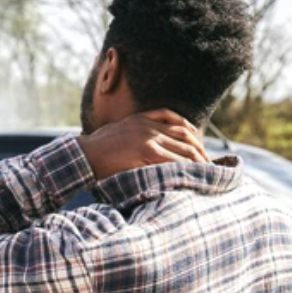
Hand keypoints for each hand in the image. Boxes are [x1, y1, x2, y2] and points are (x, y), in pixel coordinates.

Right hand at [76, 108, 208, 179]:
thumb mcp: (116, 134)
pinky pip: (173, 158)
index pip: (175, 120)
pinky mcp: (147, 150)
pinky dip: (185, 166)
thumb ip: (132, 134)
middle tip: (208, 162)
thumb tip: (142, 148)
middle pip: (184, 133)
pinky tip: (191, 174)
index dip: (190, 132)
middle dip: (199, 148)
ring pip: (183, 146)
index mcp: (141, 118)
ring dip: (197, 160)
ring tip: (205, 171)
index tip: (197, 145)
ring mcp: (148, 136)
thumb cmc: (95, 150)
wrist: (83, 155)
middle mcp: (148, 125)